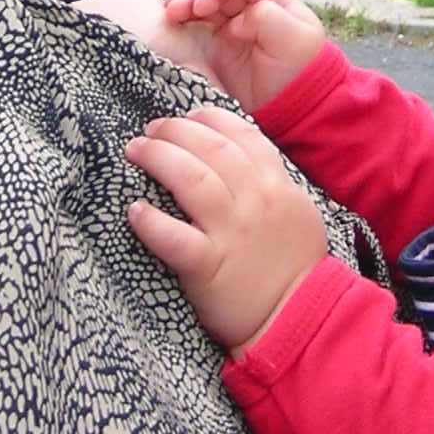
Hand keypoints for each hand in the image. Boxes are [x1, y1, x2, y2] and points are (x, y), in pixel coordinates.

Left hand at [125, 104, 329, 350]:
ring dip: (158, 158)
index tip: (187, 115)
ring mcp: (232, 233)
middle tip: (151, 130)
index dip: (209, 119)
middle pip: (210, 149)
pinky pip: (175, 238)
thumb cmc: (293, 266)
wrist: (299, 317)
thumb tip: (236, 158)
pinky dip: (151, 222)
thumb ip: (269, 183)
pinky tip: (134, 211)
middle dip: (175, 131)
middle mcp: (255, 202)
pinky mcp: (208, 267)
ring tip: (136, 151)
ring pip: (191, 180)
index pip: (241, 135)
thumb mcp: (296, 212)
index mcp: (276, 185)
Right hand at [162, 0, 325, 110]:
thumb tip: (235, 22)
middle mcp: (249, 7)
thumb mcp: (293, 39)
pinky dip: (180, 16)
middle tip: (199, 7)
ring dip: (186, 0)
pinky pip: (192, 22)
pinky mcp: (213, 45)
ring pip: (202, 1)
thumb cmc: (299, 71)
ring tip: (175, 11)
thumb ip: (265, 18)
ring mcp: (229, 25)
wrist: (288, 108)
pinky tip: (171, 17)